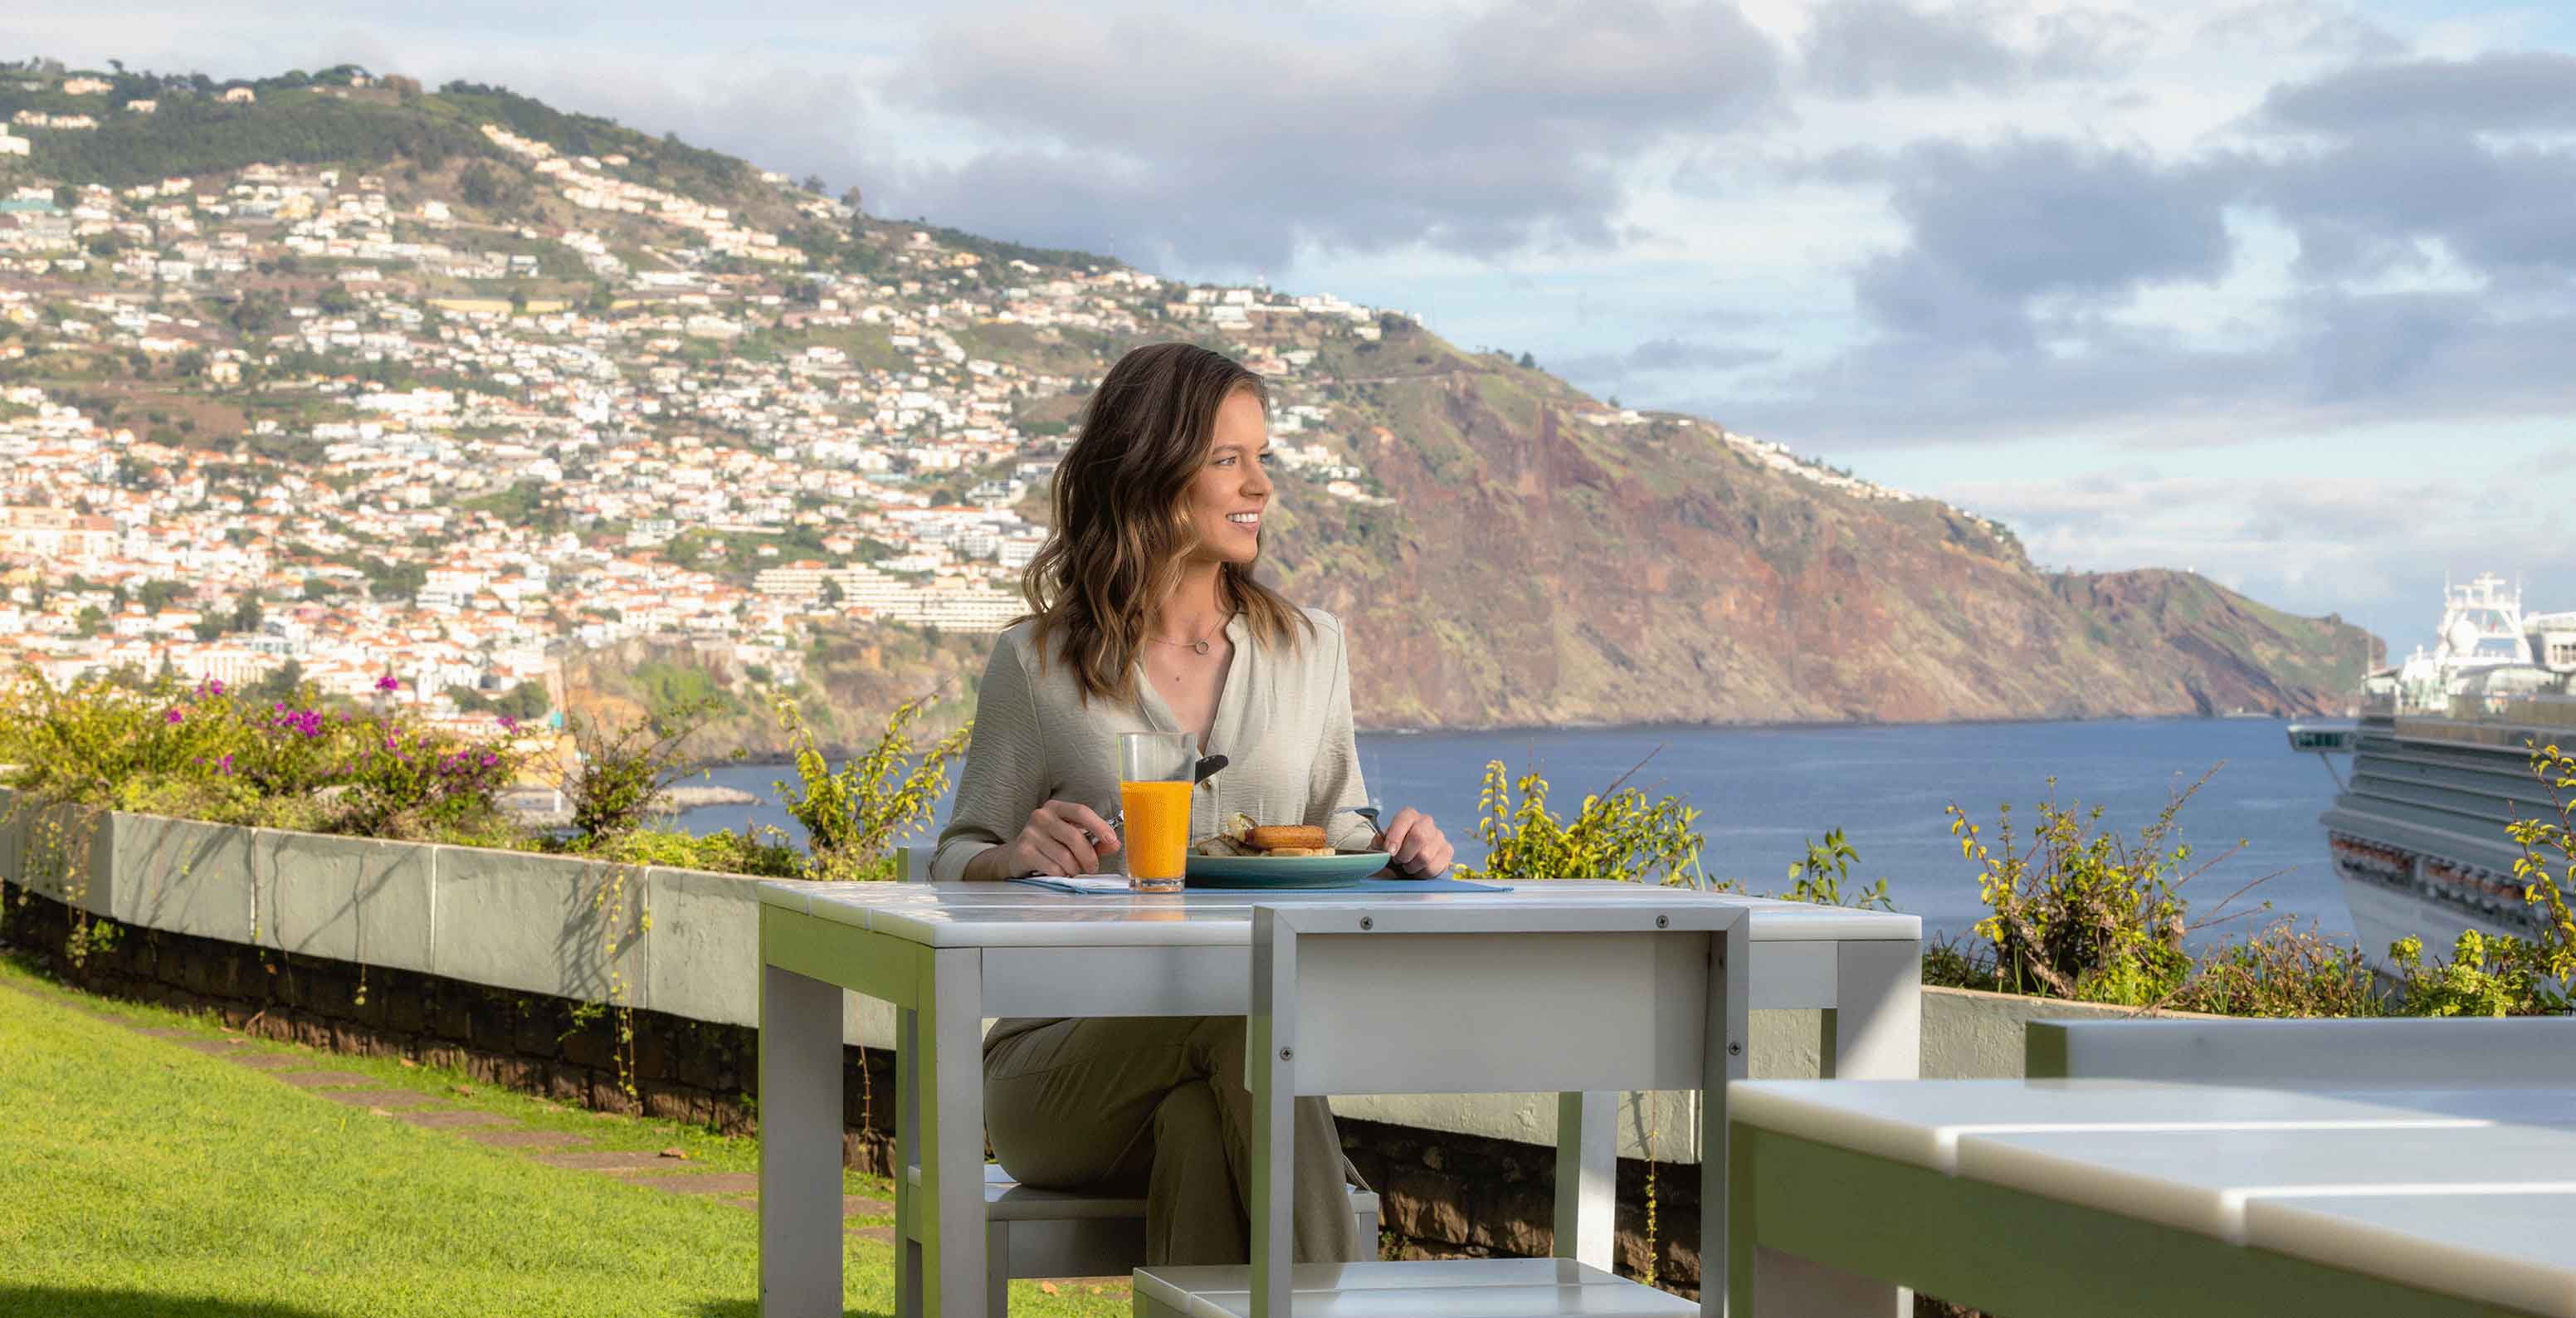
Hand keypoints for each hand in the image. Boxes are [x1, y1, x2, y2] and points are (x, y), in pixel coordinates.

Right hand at [998, 800, 1121, 875]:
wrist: (1016, 856)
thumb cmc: (1049, 845)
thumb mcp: (1073, 839)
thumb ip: (1095, 841)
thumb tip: (1114, 845)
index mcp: (1056, 808)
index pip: (1081, 811)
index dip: (1099, 826)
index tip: (1112, 839)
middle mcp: (1041, 816)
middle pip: (1075, 837)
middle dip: (1089, 857)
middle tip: (1092, 867)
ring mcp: (1030, 833)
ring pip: (1065, 856)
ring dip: (1074, 868)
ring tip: (1073, 870)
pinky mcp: (1023, 852)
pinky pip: (1052, 867)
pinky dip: (1061, 874)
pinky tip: (1058, 872)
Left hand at [1376, 808, 1452, 877]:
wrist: (1403, 863)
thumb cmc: (1392, 851)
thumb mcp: (1380, 846)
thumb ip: (1378, 843)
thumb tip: (1381, 841)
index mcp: (1408, 816)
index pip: (1404, 819)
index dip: (1395, 837)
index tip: (1389, 852)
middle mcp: (1426, 822)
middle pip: (1419, 836)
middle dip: (1404, 854)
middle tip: (1398, 861)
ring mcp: (1439, 837)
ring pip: (1426, 856)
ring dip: (1411, 866)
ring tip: (1407, 866)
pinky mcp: (1447, 852)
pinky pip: (1435, 867)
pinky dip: (1422, 874)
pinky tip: (1418, 870)